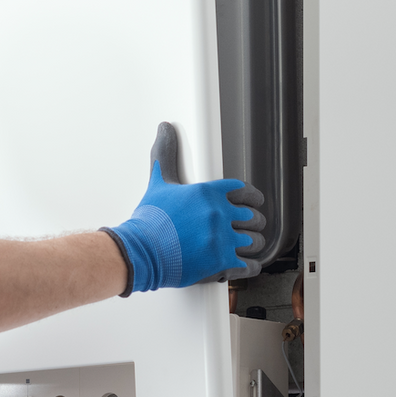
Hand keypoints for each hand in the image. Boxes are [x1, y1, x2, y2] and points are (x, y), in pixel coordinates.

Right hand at [102, 123, 265, 293]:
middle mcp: (219, 214)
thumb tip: (165, 129)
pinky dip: (250, 267)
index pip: (244, 190)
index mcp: (208, 193)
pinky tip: (246, 265)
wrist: (140, 252)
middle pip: (253, 217)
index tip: (256, 202)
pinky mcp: (222, 263)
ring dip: (253, 244)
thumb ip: (166, 154)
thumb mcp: (159, 182)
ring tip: (246, 247)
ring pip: (255, 241)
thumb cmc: (148, 221)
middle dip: (253, 223)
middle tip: (249, 227)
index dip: (253, 197)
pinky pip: (250, 266)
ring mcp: (223, 239)